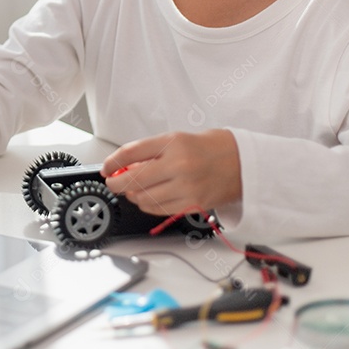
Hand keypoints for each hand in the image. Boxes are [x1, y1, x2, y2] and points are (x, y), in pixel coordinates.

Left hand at [100, 129, 241, 215]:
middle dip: (116, 183)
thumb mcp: (177, 139)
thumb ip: (151, 152)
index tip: (106, 167)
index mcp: (173, 143)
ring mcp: (186, 187)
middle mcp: (179, 165)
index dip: (112, 162)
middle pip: (133, 179)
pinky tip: (147, 198)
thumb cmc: (210, 148)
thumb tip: (124, 166)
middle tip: (113, 182)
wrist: (242, 162)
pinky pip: (159, 209)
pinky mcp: (192, 204)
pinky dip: (147, 205)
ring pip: (144, 198)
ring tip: (133, 189)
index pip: (131, 153)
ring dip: (132, 195)